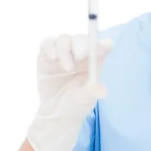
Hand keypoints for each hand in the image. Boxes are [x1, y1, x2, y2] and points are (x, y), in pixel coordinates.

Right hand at [27, 34, 112, 150]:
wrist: (55, 112)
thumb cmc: (77, 103)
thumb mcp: (85, 100)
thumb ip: (92, 93)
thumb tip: (102, 91)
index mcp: (96, 60)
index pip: (103, 46)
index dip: (102, 44)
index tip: (100, 49)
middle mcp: (81, 52)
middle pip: (83, 39)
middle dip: (82, 44)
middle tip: (81, 55)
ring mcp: (64, 52)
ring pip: (64, 39)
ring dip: (65, 49)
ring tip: (67, 67)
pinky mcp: (47, 54)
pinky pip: (47, 43)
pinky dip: (50, 47)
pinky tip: (53, 57)